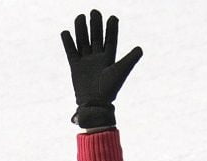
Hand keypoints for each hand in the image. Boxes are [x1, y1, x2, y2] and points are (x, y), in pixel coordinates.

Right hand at [61, 10, 142, 128]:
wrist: (95, 103)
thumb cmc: (110, 89)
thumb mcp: (120, 72)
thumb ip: (130, 60)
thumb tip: (140, 48)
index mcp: (109, 58)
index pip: (110, 39)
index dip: (112, 29)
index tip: (113, 17)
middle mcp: (97, 58)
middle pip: (96, 37)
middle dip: (95, 24)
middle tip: (95, 11)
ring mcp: (86, 61)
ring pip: (83, 41)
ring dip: (81, 29)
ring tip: (80, 17)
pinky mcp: (75, 66)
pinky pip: (71, 51)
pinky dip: (68, 42)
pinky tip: (66, 32)